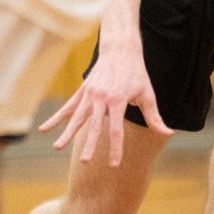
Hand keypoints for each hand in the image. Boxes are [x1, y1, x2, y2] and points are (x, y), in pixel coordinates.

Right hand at [40, 42, 172, 166]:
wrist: (120, 49)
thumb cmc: (136, 74)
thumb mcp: (148, 95)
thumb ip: (155, 118)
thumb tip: (168, 134)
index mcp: (119, 100)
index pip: (116, 130)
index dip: (115, 148)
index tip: (113, 164)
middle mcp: (102, 98)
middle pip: (94, 126)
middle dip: (89, 144)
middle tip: (85, 161)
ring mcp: (90, 94)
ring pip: (77, 117)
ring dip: (67, 133)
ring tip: (57, 148)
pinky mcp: (82, 91)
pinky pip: (68, 107)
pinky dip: (56, 118)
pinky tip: (44, 129)